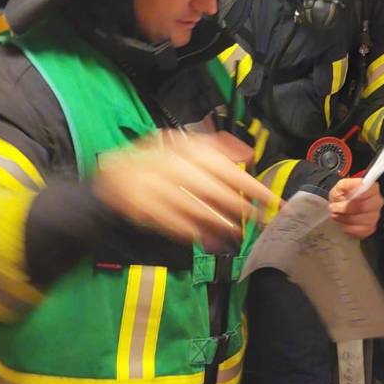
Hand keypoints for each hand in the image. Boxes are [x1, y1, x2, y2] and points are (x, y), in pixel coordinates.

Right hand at [94, 131, 279, 250]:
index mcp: (185, 149)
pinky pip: (174, 224)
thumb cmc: (155, 161)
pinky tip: (210, 240)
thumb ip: (216, 147)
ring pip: (196, 209)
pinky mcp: (145, 209)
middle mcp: (172, 166)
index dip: (250, 185)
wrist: (113, 176)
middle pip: (214, 190)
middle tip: (261, 220)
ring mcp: (157, 189)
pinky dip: (194, 233)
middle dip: (240, 207)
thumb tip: (247, 153)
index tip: (270, 199)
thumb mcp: (184, 143)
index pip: (224, 167)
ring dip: (220, 223)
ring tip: (239, 233)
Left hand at [327, 177, 383, 237]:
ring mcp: (375, 216)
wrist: (341, 207)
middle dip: (345, 210)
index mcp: (372, 189)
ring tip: (337, 216)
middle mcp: (377, 202)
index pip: (367, 194)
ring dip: (345, 219)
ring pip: (360, 220)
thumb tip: (359, 184)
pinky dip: (349, 228)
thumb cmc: (343, 196)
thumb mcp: (341, 186)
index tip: (341, 201)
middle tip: (334, 209)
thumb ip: (348, 184)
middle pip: (363, 208)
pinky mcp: (371, 227)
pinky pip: (361, 231)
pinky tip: (344, 224)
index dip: (353, 198)